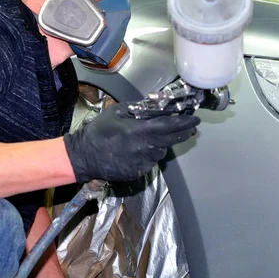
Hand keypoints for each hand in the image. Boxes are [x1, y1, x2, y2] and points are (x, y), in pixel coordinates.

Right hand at [63, 102, 200, 182]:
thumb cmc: (99, 131)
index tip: (195, 119)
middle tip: (191, 128)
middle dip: (183, 133)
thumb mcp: (117, 112)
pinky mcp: (138, 172)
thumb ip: (138, 109)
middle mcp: (144, 147)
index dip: (184, 122)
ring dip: (162, 144)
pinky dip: (150, 154)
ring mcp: (142, 162)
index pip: (170, 125)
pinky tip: (140, 150)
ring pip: (161, 151)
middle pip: (172, 140)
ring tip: (154, 138)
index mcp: (140, 130)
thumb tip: (156, 105)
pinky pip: (151, 161)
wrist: (83, 156)